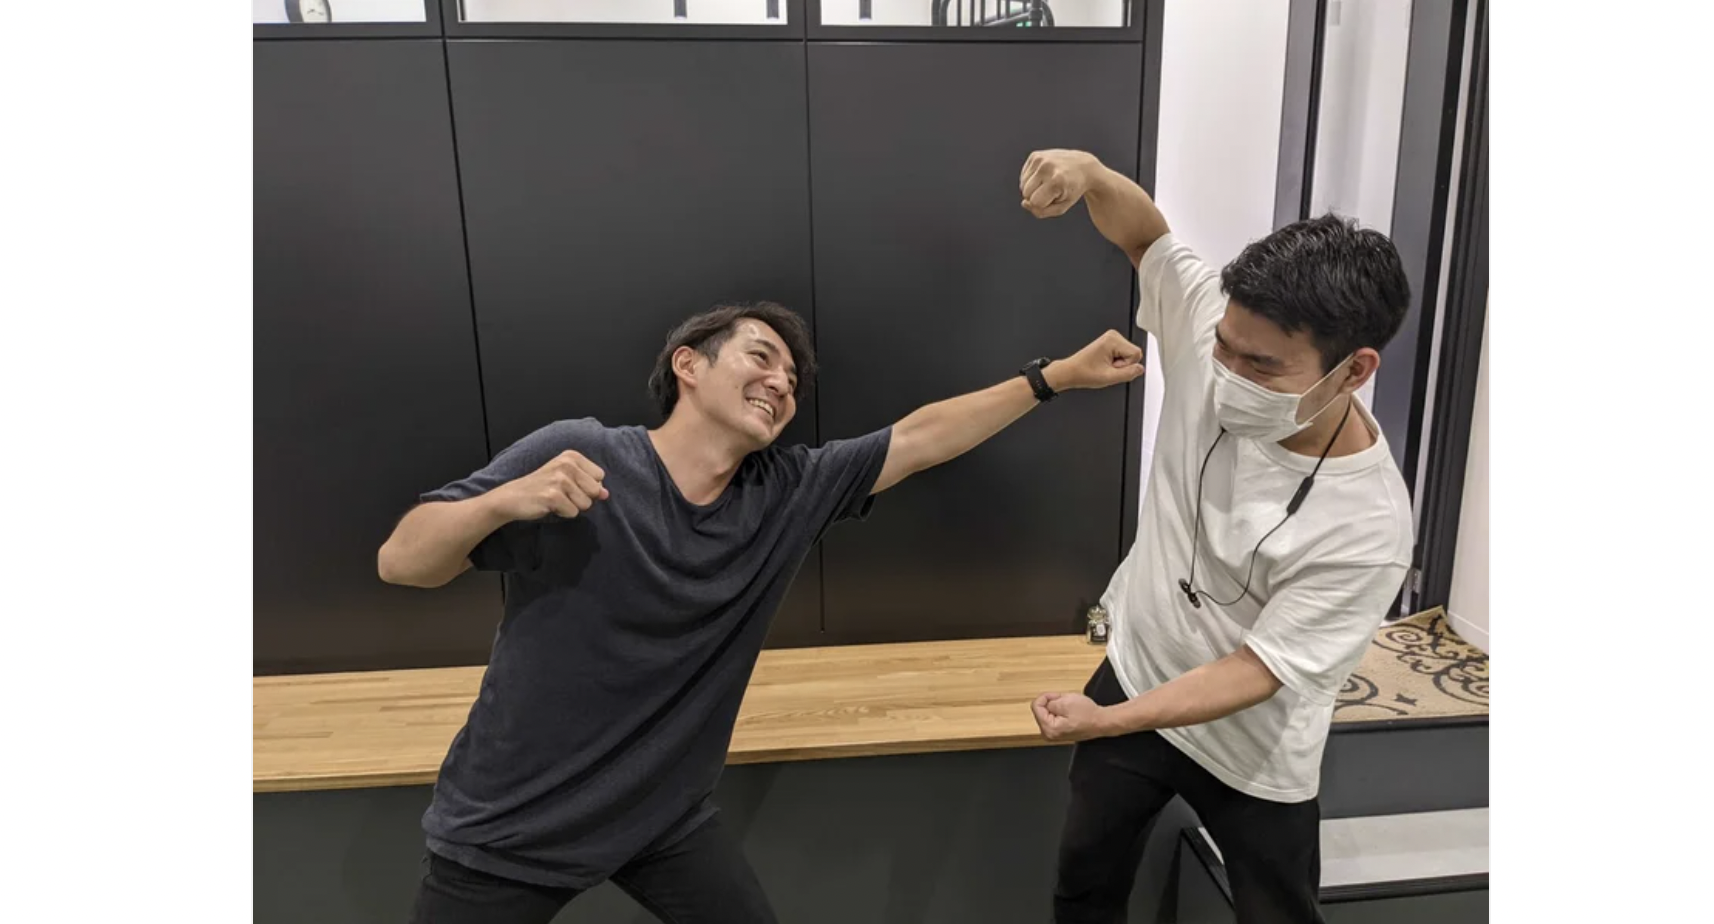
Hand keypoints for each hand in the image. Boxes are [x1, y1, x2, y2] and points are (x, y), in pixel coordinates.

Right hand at [487, 451, 608, 521]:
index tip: (570, 485)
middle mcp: (567, 464)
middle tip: (562, 494)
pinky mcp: (553, 496)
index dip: (588, 486)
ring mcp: (559, 479)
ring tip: (556, 499)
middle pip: (595, 490)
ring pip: (586, 504)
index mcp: (572, 456)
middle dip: (582, 498)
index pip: (600, 476)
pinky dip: (563, 513)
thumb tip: (606, 494)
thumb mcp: (567, 479)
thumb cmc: (543, 487)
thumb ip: (589, 483)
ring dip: (572, 506)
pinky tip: (550, 506)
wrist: (513, 497)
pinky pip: (574, 512)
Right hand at [1020, 149, 1099, 218]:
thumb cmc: (1072, 189)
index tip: (1058, 196)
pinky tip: (1045, 176)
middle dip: (1037, 196)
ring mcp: (1040, 159)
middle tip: (1054, 189)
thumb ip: (1041, 212)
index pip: (1035, 203)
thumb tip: (1024, 203)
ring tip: (1050, 182)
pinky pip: (1024, 177)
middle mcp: (1046, 167)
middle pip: (1026, 194)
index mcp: (1056, 181)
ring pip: (1023, 186)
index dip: (1044, 204)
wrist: (1083, 167)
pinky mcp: (1035, 155)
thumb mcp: (1062, 207)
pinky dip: (1031, 180)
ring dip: (1033, 188)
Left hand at [1031, 692, 1112, 742]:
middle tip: (1066, 702)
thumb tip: (1044, 703)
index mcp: (1049, 728)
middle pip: (1040, 710)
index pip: (1036, 706)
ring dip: (1057, 706)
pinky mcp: (1059, 732)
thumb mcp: (1066, 702)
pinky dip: (1060, 711)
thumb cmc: (1087, 714)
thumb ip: (1050, 702)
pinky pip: (1054, 716)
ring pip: (1047, 712)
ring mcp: (1054, 734)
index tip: (1058, 696)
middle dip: (1052, 702)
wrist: (1101, 722)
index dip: (1046, 697)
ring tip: (1070, 708)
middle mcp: (1049, 734)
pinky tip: (1070, 712)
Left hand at [1046, 330, 1145, 390]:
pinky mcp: (1111, 343)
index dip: (1126, 366)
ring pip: (1130, 355)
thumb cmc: (1084, 373)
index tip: (1112, 368)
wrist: (1071, 372)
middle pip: (1134, 354)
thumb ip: (1128, 374)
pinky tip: (1104, 364)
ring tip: (1104, 366)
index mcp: (1113, 339)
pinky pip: (1124, 355)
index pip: (1137, 354)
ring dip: (1119, 364)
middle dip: (1123, 365)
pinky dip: (1116, 362)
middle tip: (1107, 368)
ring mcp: (1112, 338)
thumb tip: (1140, 369)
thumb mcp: (1108, 377)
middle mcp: (1113, 336)